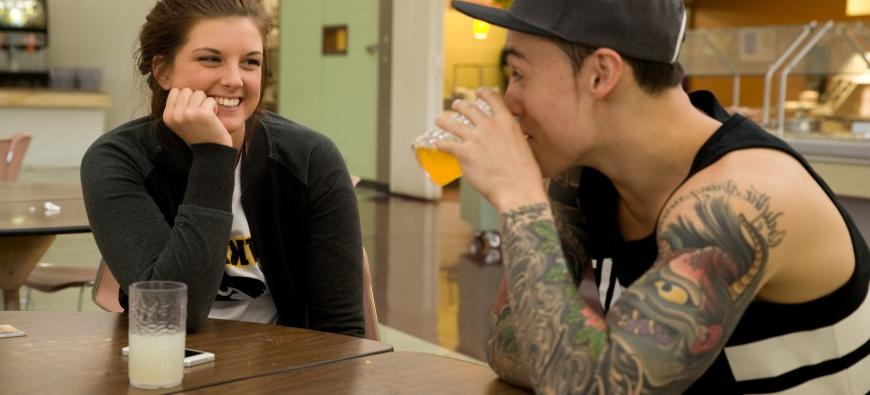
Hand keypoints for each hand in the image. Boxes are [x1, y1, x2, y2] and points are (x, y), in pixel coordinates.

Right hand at [163, 88, 231, 146]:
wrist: (211, 153)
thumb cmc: (199, 135)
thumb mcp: (181, 122)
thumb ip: (178, 107)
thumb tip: (181, 88)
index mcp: (167, 116)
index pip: (175, 91)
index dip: (187, 99)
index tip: (192, 112)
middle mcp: (175, 115)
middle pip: (187, 90)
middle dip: (196, 100)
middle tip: (200, 115)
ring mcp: (188, 114)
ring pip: (199, 93)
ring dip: (206, 103)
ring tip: (206, 117)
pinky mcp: (203, 114)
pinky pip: (211, 100)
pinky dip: (215, 108)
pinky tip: (213, 120)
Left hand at [435, 88, 546, 212]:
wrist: (517, 189)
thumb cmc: (524, 174)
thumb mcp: (523, 145)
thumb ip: (511, 137)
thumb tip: (505, 139)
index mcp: (506, 122)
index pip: (493, 98)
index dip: (484, 93)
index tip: (479, 91)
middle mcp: (489, 126)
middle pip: (469, 108)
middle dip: (460, 105)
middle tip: (456, 105)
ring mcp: (474, 138)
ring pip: (452, 124)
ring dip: (444, 120)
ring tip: (439, 120)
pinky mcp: (463, 153)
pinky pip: (447, 145)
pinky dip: (441, 144)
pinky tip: (437, 145)